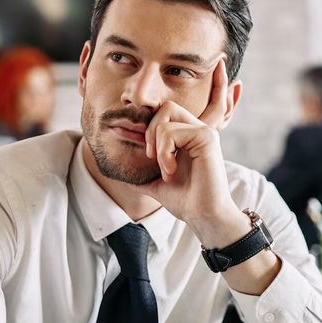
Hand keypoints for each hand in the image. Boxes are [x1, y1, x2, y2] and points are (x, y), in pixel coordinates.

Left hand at [132, 58, 247, 246]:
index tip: (136, 147)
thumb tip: (114, 169)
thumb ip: (140, 172)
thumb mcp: (155, 183)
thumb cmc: (185, 200)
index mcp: (188, 136)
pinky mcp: (207, 137)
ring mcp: (204, 132)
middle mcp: (197, 130)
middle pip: (165, 107)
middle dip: (149, 131)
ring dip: (158, 149)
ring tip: (167, 171)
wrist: (203, 215)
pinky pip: (172, 132)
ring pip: (165, 120)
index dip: (145, 126)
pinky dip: (165, 153)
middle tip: (150, 157)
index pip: (163, 113)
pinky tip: (172, 171)